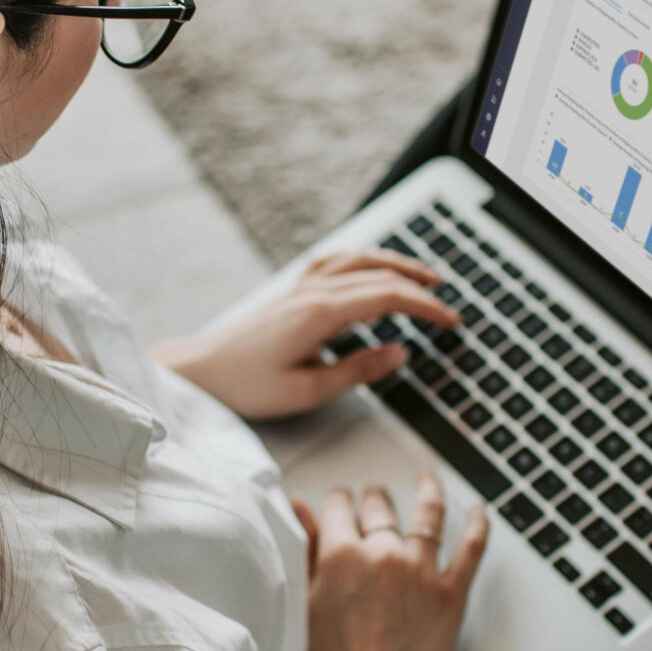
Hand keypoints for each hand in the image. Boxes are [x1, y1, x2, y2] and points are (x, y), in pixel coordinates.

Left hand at [155, 250, 457, 419]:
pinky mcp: (291, 291)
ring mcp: (300, 286)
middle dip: (420, 286)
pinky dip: (363, 260)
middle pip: (379, 274)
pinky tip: (371, 266)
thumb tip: (400, 352)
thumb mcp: (307, 391)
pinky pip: (335, 261)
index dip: (425, 308)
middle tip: (448, 305)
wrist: (200, 371)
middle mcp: (312, 291)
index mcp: (321, 313)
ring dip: (395, 264)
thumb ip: (358, 371)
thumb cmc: (247, 386)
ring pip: (358, 260)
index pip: (388, 297)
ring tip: (424, 276)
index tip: (451, 321)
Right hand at [297, 474, 488, 650]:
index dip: (338, 502)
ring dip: (427, 492)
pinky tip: (480, 511)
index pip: (339, 508)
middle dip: (375, 499)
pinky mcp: (452, 595)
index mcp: (340, 554)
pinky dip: (479, 525)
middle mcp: (383, 553)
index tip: (341, 502)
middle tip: (375, 498)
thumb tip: (300, 507)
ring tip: (427, 481)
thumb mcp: (305, 601)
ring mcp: (421, 571)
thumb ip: (305, 549)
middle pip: (381, 509)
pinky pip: (471, 549)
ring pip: (428, 515)